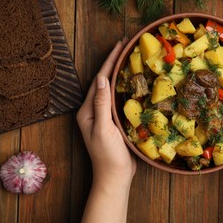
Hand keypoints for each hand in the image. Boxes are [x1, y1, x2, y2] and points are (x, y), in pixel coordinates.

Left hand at [77, 40, 135, 185]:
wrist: (114, 176)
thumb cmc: (107, 155)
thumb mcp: (103, 128)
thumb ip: (101, 104)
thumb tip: (102, 78)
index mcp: (87, 110)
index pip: (99, 80)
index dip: (109, 62)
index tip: (119, 46)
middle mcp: (94, 110)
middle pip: (104, 82)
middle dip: (114, 64)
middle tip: (126, 47)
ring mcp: (104, 116)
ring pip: (112, 89)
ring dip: (120, 74)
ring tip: (130, 59)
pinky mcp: (114, 121)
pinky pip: (120, 100)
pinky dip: (126, 89)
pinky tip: (134, 83)